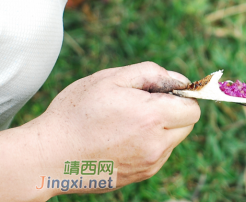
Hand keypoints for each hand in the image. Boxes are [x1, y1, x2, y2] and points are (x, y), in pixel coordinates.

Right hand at [3, 62, 200, 198]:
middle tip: (144, 104)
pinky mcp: (140, 175)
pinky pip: (158, 154)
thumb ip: (152, 73)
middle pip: (187, 124)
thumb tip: (179, 80)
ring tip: (128, 121)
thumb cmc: (77, 113)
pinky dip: (150, 143)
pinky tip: (122, 137)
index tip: (162, 91)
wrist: (48, 156)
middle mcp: (156, 144)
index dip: (181, 95)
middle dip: (174, 110)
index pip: (193, 107)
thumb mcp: (112, 78)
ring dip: (162, 128)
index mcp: (152, 117)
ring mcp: (149, 164)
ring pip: (173, 140)